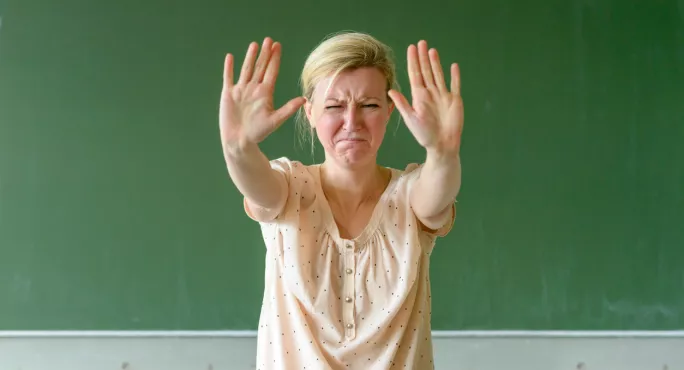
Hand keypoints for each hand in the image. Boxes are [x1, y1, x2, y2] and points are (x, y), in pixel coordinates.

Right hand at [219, 37, 304, 151]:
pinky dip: (229, 68)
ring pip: (246, 69)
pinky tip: (230, 57)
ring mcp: (241, 90)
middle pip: (260, 67)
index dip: (275, 59)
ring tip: (255, 44)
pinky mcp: (229, 94)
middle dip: (265, 54)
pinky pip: (229, 77)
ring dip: (250, 57)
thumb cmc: (258, 133)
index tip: (278, 46)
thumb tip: (304, 99)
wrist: (239, 140)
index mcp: (265, 93)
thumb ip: (288, 109)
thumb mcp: (275, 121)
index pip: (271, 72)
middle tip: (269, 40)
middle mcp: (254, 89)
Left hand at [388, 40, 463, 154]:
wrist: (441, 145)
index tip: (411, 49)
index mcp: (419, 97)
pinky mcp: (454, 100)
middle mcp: (431, 94)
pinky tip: (453, 66)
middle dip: (423, 57)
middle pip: (426, 71)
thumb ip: (402, 104)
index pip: (415, 75)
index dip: (413, 61)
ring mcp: (443, 96)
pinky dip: (455, 76)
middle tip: (420, 43)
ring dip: (436, 63)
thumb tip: (390, 90)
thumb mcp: (410, 118)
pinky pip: (455, 85)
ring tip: (432, 50)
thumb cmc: (424, 135)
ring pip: (438, 75)